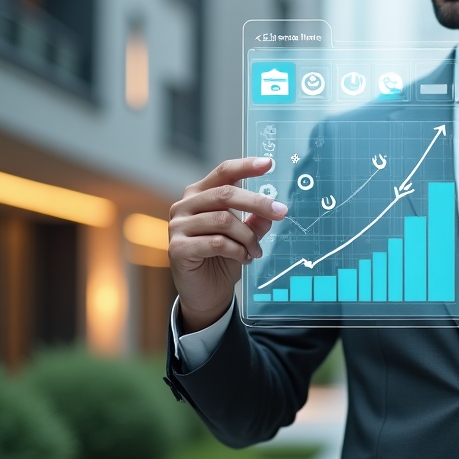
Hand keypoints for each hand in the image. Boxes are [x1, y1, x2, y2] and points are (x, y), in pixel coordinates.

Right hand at [168, 157, 286, 332]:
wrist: (206, 294)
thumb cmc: (223, 259)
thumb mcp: (244, 236)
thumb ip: (255, 220)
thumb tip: (272, 208)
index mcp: (200, 194)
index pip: (223, 172)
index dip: (246, 166)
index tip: (269, 163)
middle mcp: (184, 206)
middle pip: (226, 194)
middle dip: (258, 203)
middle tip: (281, 213)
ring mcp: (177, 226)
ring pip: (224, 220)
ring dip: (248, 236)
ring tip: (256, 250)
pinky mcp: (177, 248)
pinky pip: (217, 243)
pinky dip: (237, 250)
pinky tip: (244, 258)